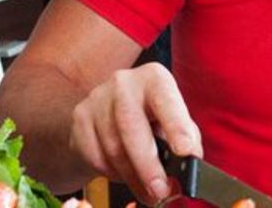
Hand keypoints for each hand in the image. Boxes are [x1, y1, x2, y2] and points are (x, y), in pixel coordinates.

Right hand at [68, 63, 202, 204]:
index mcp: (154, 78)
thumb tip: (191, 163)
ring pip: (113, 146)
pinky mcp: (80, 116)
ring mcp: (98, 98)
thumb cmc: (150, 120)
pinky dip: (112, 173)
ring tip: (147, 191)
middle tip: (160, 190)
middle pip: (132, 126)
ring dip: (132, 177)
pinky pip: (95, 155)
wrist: (109, 116)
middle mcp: (124, 83)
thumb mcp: (174, 122)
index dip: (176, 126)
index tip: (185, 151)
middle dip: (147, 164)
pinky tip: (123, 174)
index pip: (166, 100)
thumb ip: (186, 139)